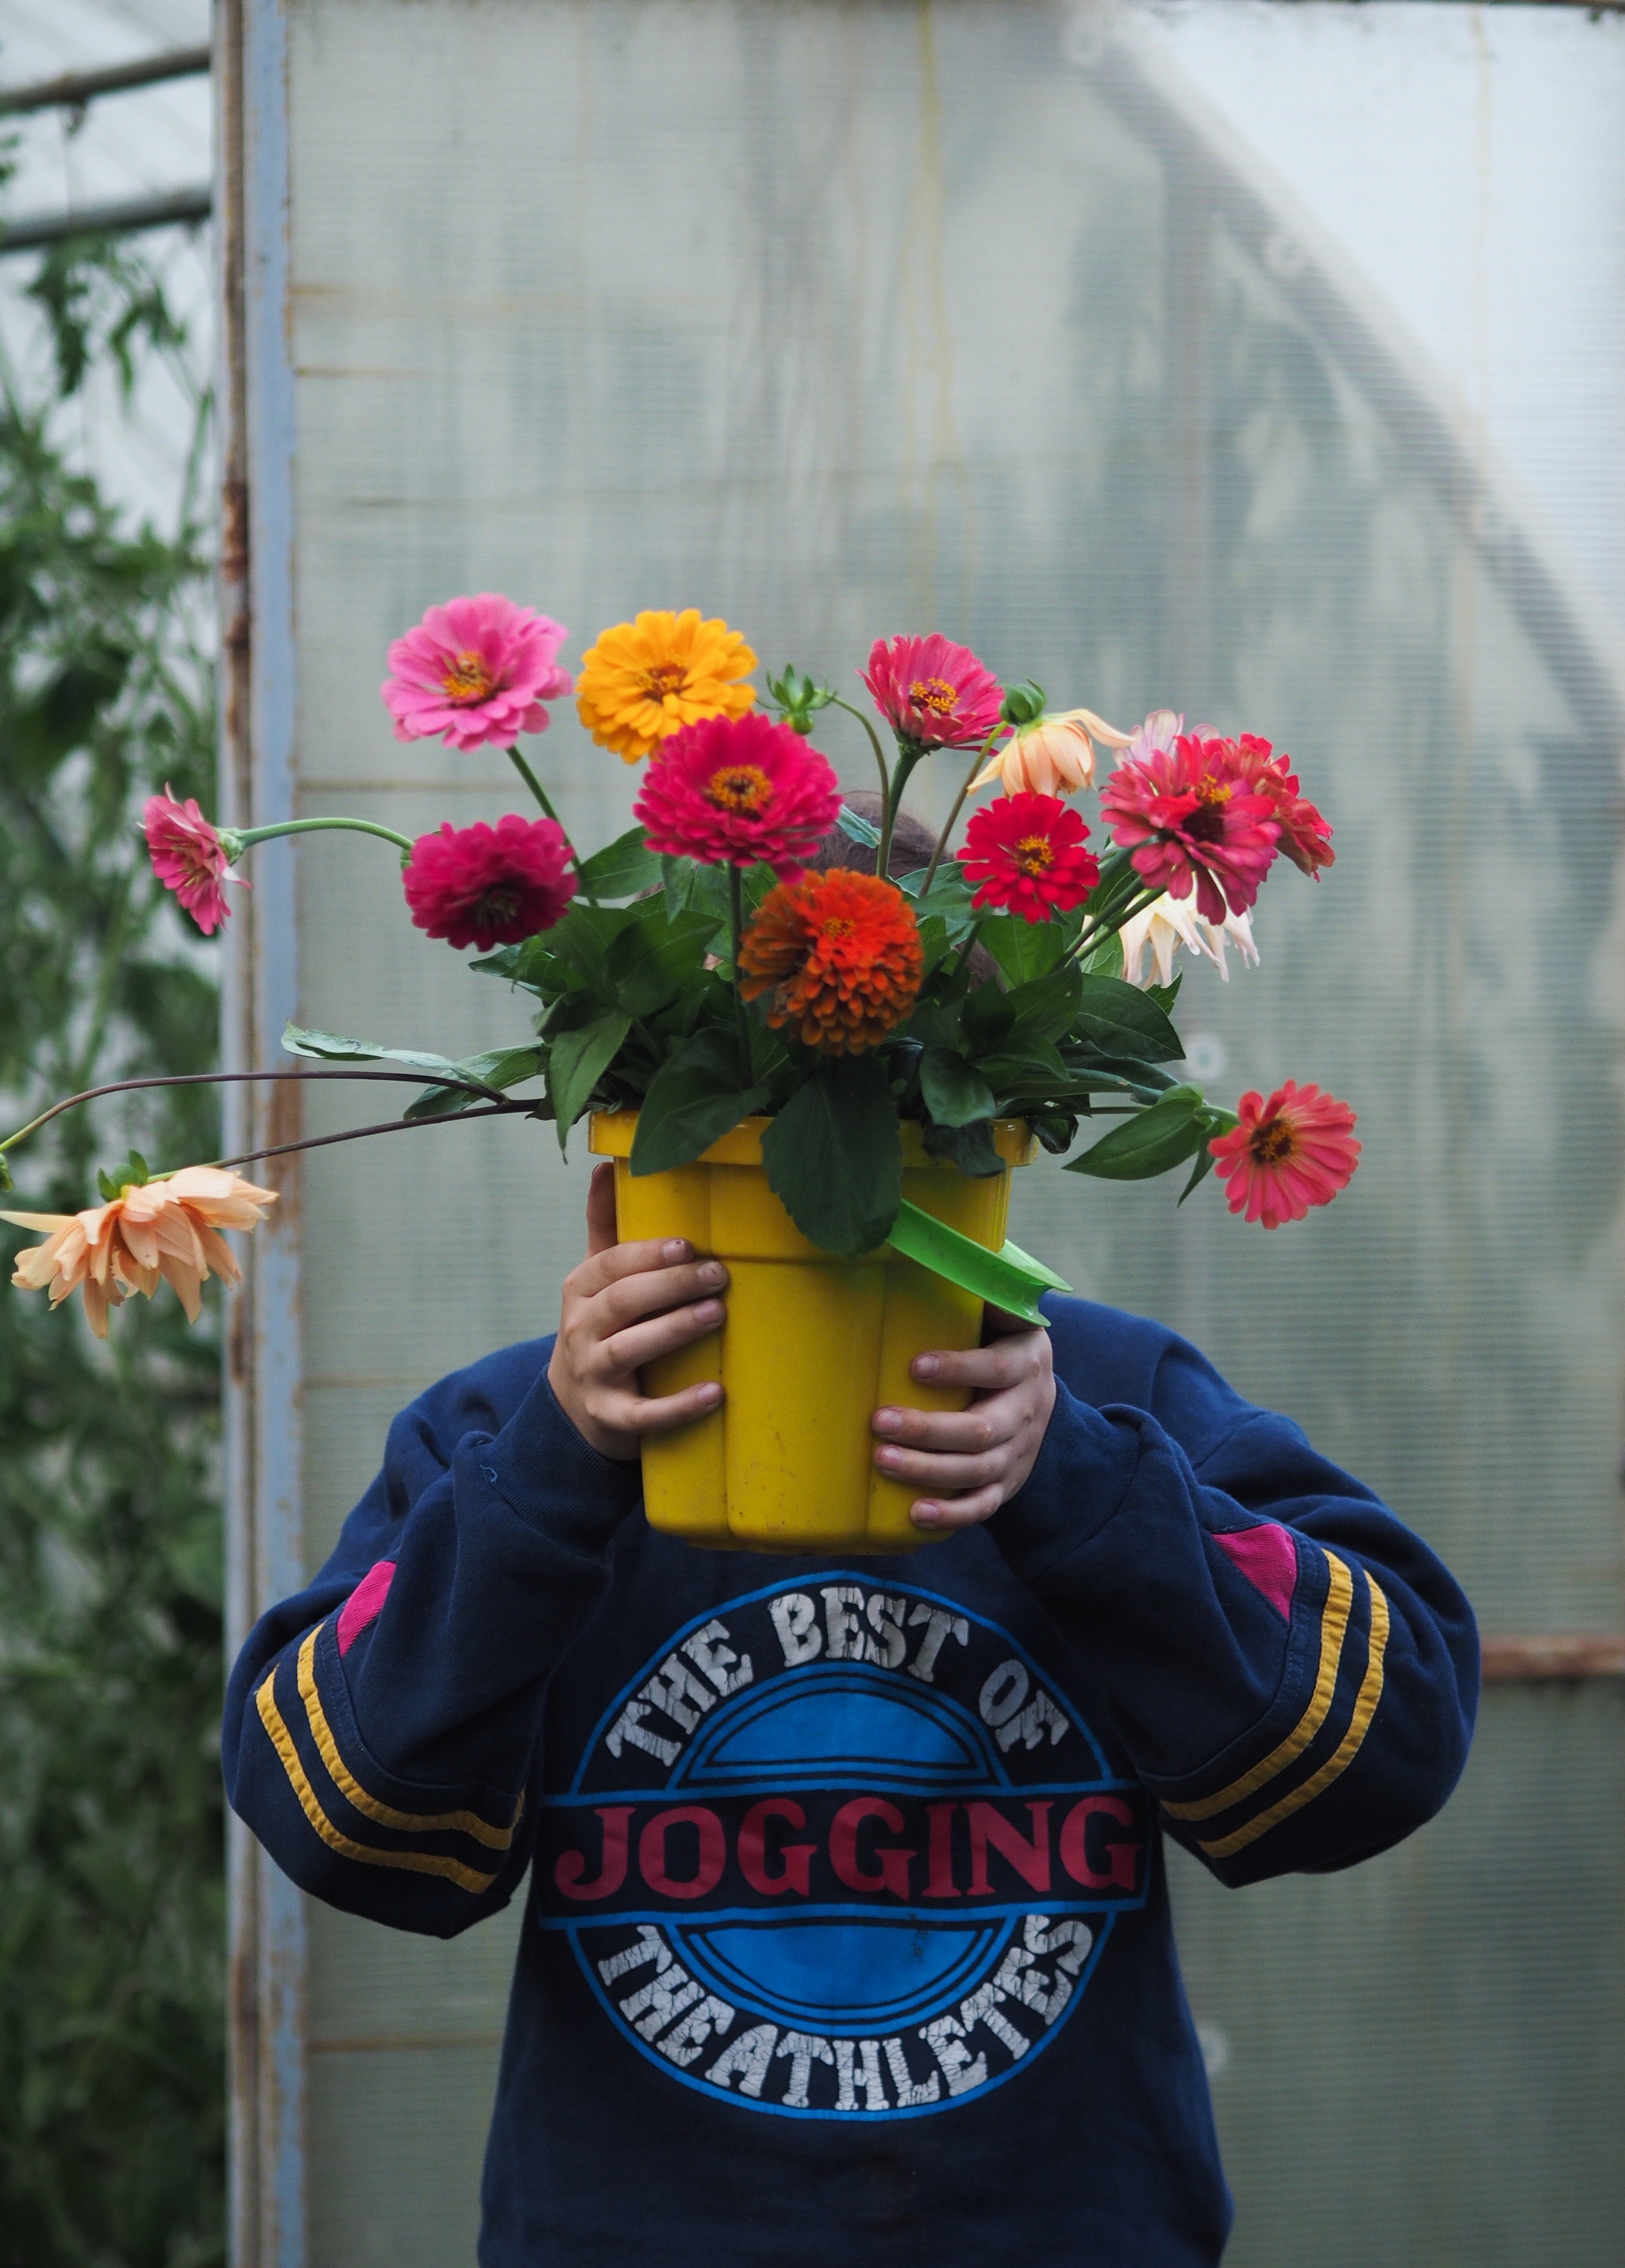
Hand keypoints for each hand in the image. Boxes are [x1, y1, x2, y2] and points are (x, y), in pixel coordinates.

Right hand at [547, 1162, 726, 1460]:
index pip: (610, 1265)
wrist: (573, 1406)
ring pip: (629, 1350)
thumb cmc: (599, 1327)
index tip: (687, 1245)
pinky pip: (642, 1415)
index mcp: (581, 1290)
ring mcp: (592, 1375)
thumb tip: (605, 1164)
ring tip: (717, 1314)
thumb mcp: (595, 1278)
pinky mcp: (609, 1418)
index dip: (647, 1254)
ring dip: (674, 1330)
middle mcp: (580, 1329)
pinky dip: (677, 1406)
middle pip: (622, 1302)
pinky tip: (716, 1393)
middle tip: (719, 1274)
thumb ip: (604, 1226)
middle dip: (670, 1285)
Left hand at [870, 1307, 1055, 1531]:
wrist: (1041, 1401)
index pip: (996, 1369)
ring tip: (881, 1461)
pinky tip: (915, 1515)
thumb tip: (939, 1251)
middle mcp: (1026, 1412)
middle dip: (929, 1430)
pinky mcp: (1006, 1485)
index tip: (915, 1365)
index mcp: (1025, 1364)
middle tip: (878, 1422)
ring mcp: (1017, 1454)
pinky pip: (983, 1508)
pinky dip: (952, 1516)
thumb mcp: (1005, 1316)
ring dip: (929, 1471)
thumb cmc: (1001, 1347)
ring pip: (978, 1472)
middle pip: (982, 1430)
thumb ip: (981, 1291)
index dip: (960, 1368)